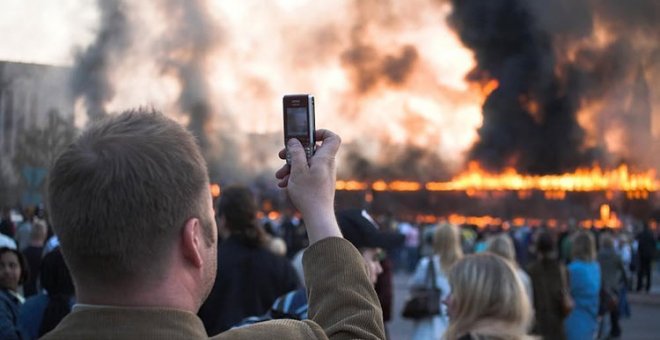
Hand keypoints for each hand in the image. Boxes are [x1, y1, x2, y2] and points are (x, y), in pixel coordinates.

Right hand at [276, 129, 341, 243]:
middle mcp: (326, 164)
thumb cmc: (309, 193)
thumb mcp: (298, 170)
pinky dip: (296, 177)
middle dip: (294, 154)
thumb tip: (295, 141)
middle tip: (282, 156)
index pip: (331, 137)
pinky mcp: (319, 183)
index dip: (320, 132)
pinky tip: (284, 185)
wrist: (318, 216)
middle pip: (311, 151)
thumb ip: (296, 153)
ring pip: (306, 164)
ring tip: (280, 176)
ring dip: (291, 168)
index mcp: (324, 158)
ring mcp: (323, 174)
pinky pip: (307, 174)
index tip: (306, 136)